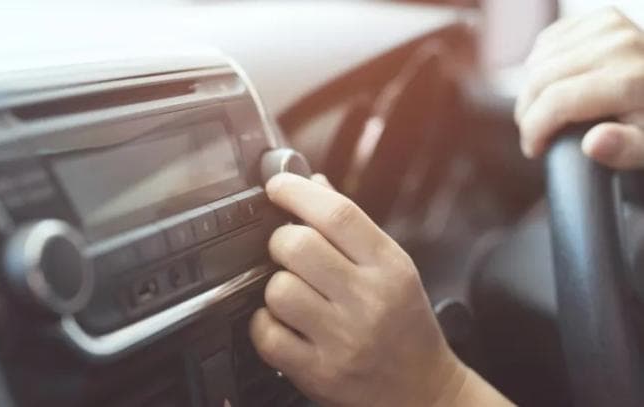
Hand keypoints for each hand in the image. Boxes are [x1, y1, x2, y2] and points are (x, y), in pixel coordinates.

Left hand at [249, 173, 465, 405]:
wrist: (423, 392)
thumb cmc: (404, 324)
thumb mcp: (393, 268)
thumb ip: (352, 226)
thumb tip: (313, 183)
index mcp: (389, 266)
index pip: (337, 214)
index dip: (297, 192)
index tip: (277, 186)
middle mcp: (369, 300)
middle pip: (298, 246)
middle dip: (280, 240)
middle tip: (286, 250)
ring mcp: (343, 339)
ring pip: (278, 289)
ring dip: (275, 286)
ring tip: (292, 293)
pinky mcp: (319, 373)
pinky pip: (267, 335)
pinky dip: (264, 325)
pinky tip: (282, 324)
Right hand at [515, 7, 643, 168]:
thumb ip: (625, 150)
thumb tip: (593, 143)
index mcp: (632, 79)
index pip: (557, 101)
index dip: (535, 129)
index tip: (534, 149)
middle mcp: (619, 44)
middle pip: (541, 79)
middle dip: (527, 113)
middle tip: (535, 134)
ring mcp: (609, 26)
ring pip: (537, 61)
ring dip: (530, 92)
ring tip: (543, 112)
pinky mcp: (600, 18)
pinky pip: (546, 43)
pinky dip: (540, 67)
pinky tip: (554, 84)